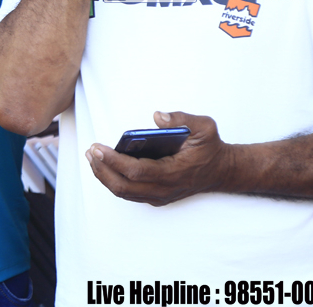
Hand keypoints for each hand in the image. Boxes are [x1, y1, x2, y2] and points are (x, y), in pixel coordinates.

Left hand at [85, 111, 233, 206]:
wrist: (221, 171)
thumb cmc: (210, 148)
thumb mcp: (205, 127)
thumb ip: (182, 119)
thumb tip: (158, 117)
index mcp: (173, 173)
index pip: (135, 171)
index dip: (113, 161)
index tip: (98, 148)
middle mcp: (164, 189)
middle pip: (123, 186)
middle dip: (102, 169)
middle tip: (91, 151)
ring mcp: (159, 196)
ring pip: (124, 192)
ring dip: (104, 175)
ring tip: (93, 157)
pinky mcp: (156, 196)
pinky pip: (129, 192)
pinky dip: (113, 180)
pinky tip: (105, 165)